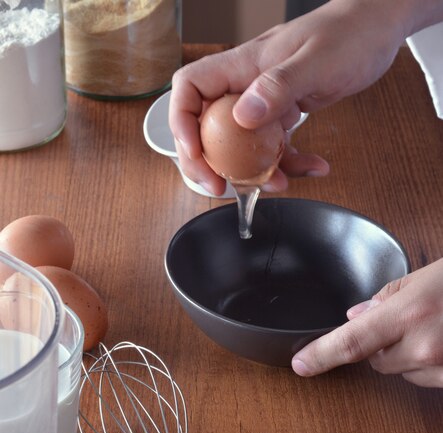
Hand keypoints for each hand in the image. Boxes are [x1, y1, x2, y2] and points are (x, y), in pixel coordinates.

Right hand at [169, 0, 414, 194]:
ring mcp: (263, 103)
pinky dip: (290, 163)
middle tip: (219, 186)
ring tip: (278, 184)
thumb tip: (242, 116)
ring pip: (240, 145)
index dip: (182, 123)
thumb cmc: (348, 34)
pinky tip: (314, 167)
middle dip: (207, 161)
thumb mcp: (316, 61)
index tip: (195, 153)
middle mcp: (245, 86)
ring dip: (253, 172)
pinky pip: (274, 147)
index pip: (190, 89)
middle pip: (205, 126)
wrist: (375, 29)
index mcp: (242, 66)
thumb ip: (278, 86)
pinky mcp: (283, 116)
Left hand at [292, 258, 442, 387]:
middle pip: (376, 360)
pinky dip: (430, 365)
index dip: (322, 354)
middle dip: (383, 344)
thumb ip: (386, 297)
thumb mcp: (427, 277)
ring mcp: (440, 368)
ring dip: (410, 355)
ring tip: (437, 328)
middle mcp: (423, 346)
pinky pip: (426, 379)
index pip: (351, 341)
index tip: (301, 363)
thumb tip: (356, 317)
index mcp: (411, 312)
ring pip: (403, 371)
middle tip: (411, 320)